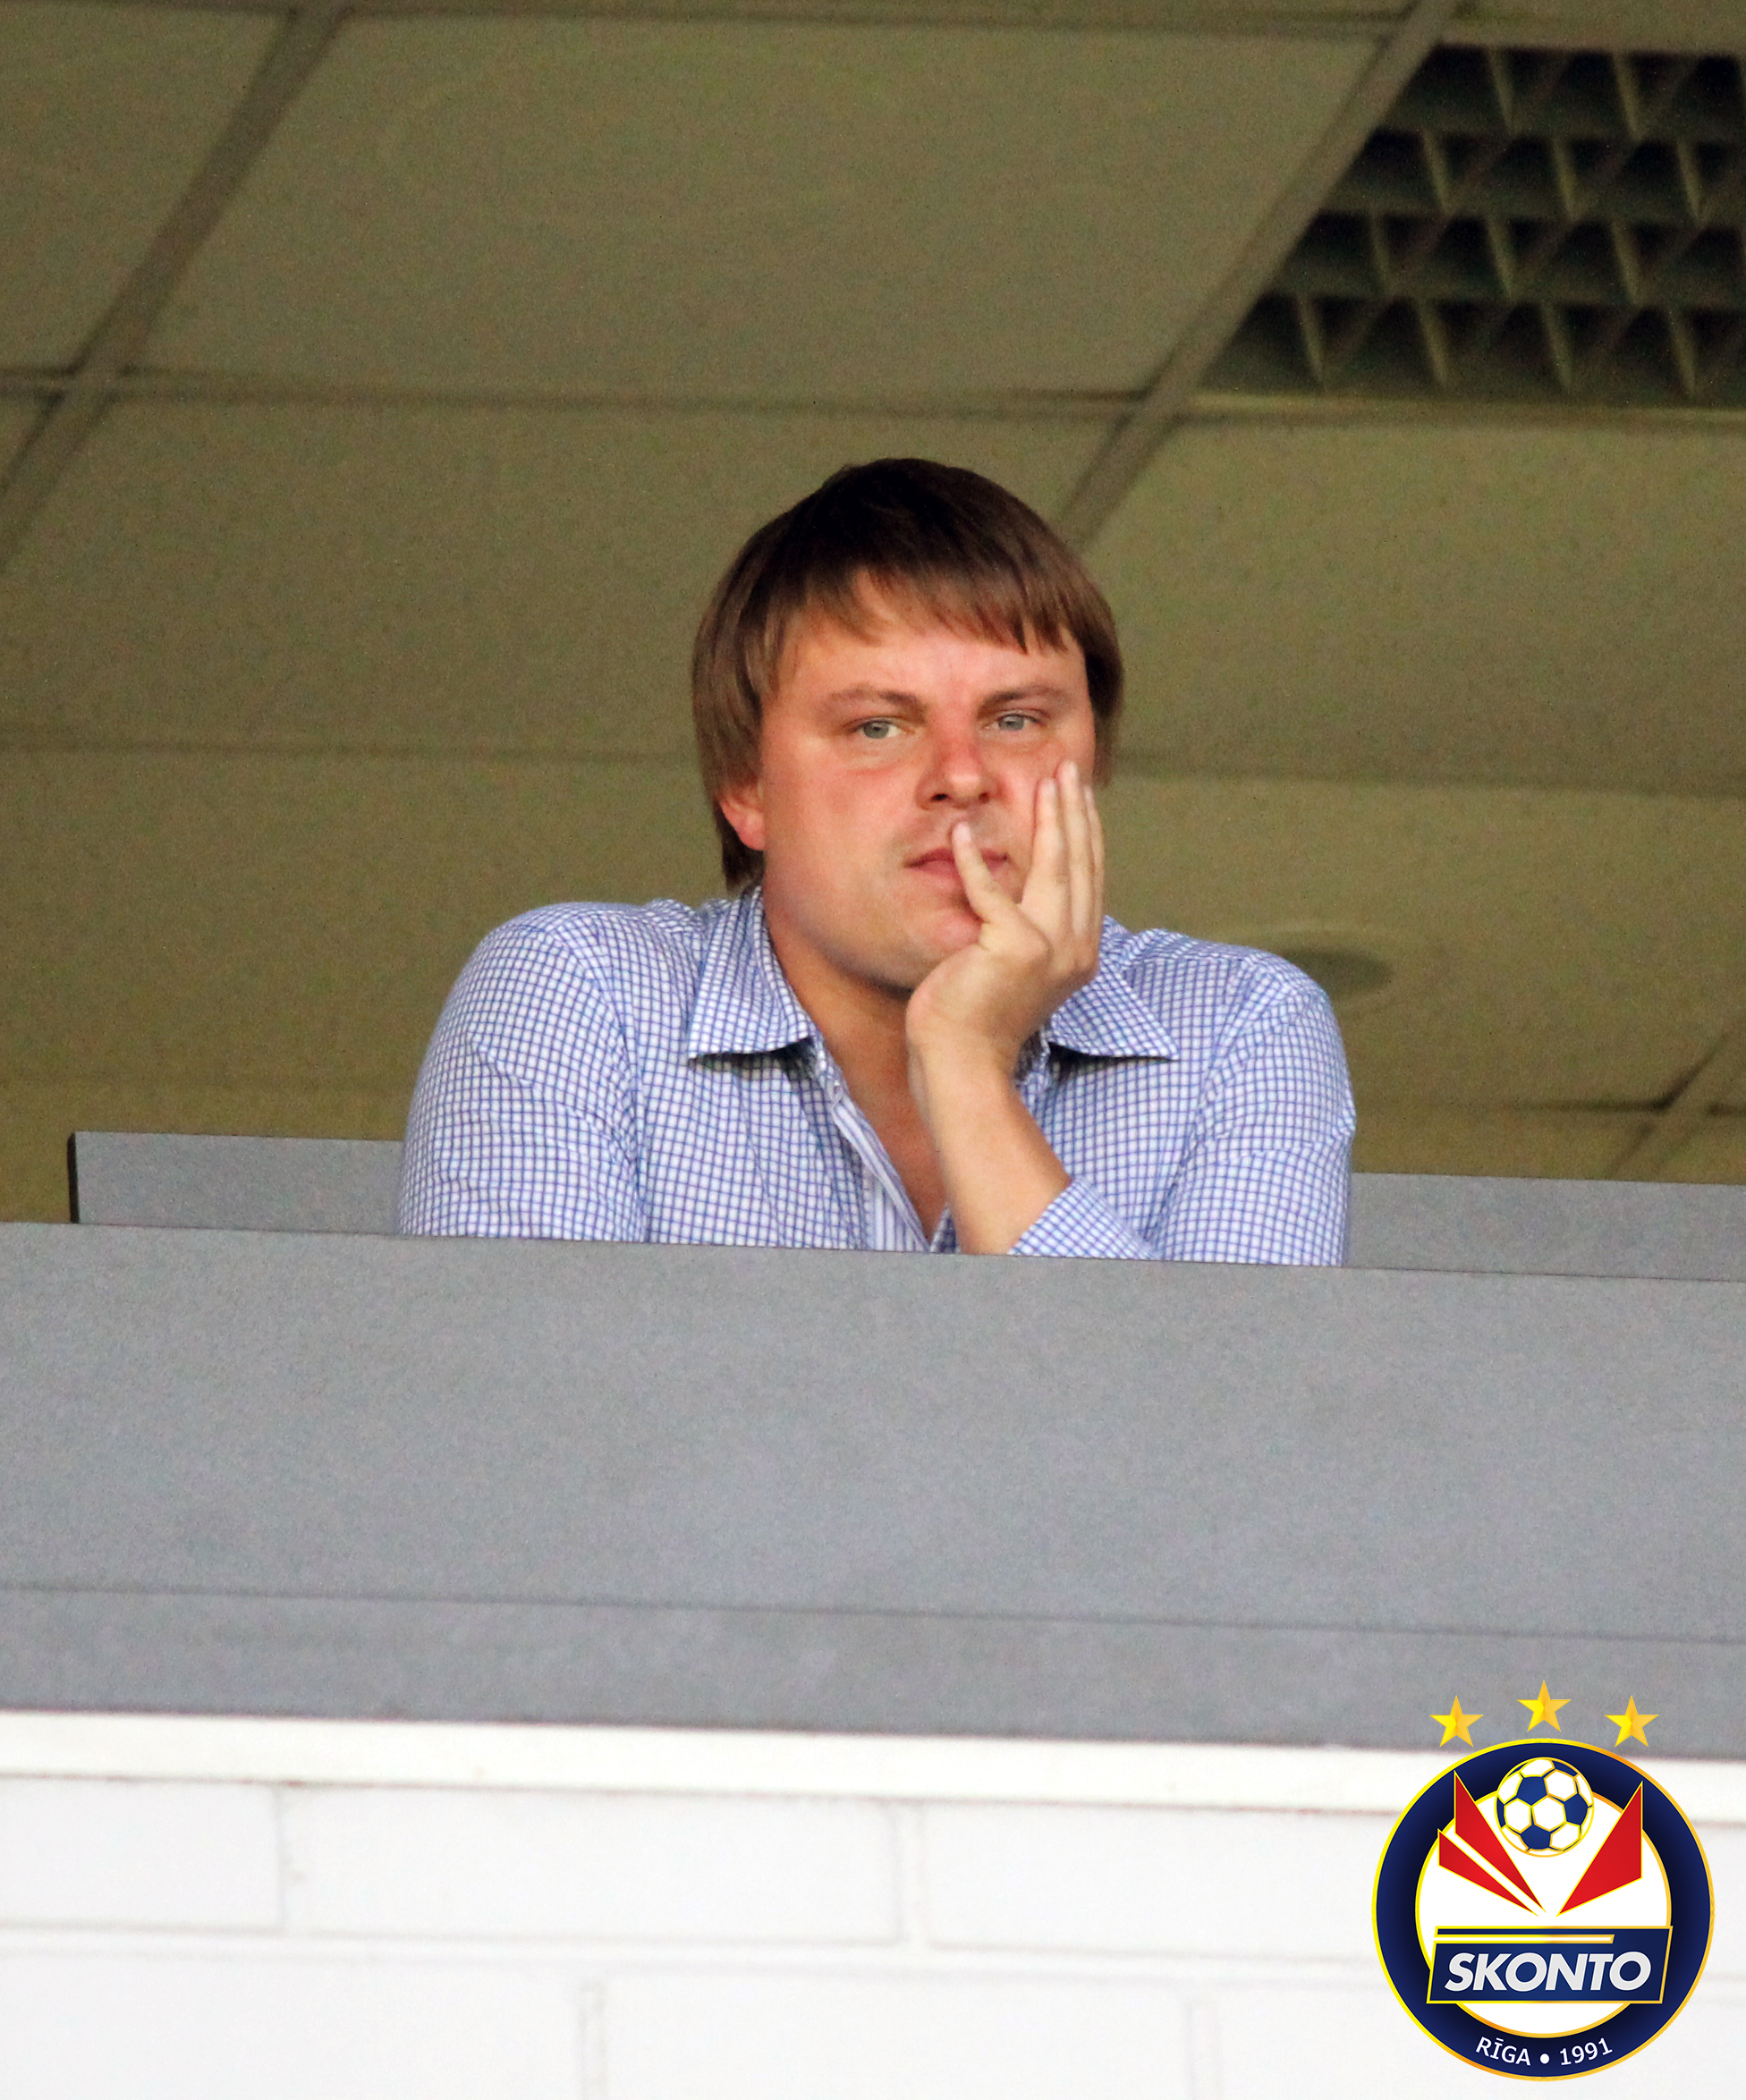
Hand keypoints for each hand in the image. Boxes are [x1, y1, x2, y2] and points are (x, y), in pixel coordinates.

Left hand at [904, 759, 1104, 1082]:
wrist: (963, 1063)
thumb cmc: (977, 1018)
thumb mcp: (1015, 967)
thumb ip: (1027, 928)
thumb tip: (1019, 884)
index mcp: (1080, 951)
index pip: (1087, 877)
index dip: (1084, 830)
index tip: (1076, 792)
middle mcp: (1074, 947)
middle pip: (1078, 863)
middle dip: (1073, 810)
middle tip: (1067, 768)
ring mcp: (1049, 948)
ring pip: (1053, 867)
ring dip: (1048, 818)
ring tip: (1044, 780)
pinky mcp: (1012, 948)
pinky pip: (990, 892)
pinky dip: (973, 861)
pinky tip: (960, 833)